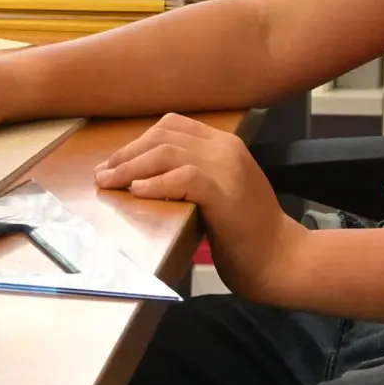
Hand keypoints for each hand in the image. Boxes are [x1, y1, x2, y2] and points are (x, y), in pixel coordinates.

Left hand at [94, 114, 308, 301]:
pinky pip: (183, 177)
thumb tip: (146, 176)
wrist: (281, 258)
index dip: (138, 142)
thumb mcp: (220, 192)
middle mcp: (226, 149)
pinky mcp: (225, 193)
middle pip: (164, 135)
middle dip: (127, 153)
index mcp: (224, 145)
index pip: (173, 126)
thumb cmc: (246, 233)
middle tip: (103, 174)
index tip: (114, 162)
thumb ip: (193, 176)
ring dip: (131, 167)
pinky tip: (137, 192)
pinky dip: (156, 183)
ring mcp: (228, 168)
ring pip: (168, 152)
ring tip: (110, 183)